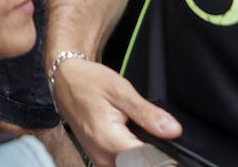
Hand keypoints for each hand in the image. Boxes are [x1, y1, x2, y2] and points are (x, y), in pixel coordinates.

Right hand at [52, 57, 180, 165]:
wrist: (65, 80)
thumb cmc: (88, 82)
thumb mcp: (121, 90)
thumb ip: (147, 113)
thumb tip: (173, 130)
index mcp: (109, 140)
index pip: (150, 162)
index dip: (165, 156)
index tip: (169, 143)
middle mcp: (102, 156)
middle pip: (141, 165)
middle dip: (155, 155)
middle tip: (150, 130)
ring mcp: (99, 160)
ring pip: (132, 166)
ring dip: (143, 156)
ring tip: (136, 131)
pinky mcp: (99, 159)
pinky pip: (122, 164)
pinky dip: (132, 155)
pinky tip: (130, 138)